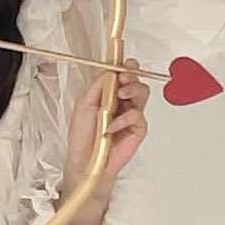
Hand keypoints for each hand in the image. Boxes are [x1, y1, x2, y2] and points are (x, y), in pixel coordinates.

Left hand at [63, 57, 149, 190]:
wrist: (84, 159)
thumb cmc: (82, 135)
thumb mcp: (84, 104)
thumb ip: (99, 85)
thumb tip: (112, 70)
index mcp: (109, 93)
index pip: (122, 73)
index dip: (125, 67)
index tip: (122, 65)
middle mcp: (122, 101)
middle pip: (136, 80)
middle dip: (132, 76)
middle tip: (123, 79)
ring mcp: (131, 114)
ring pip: (142, 93)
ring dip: (133, 90)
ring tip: (121, 95)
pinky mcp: (138, 129)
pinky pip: (138, 117)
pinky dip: (125, 119)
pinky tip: (112, 126)